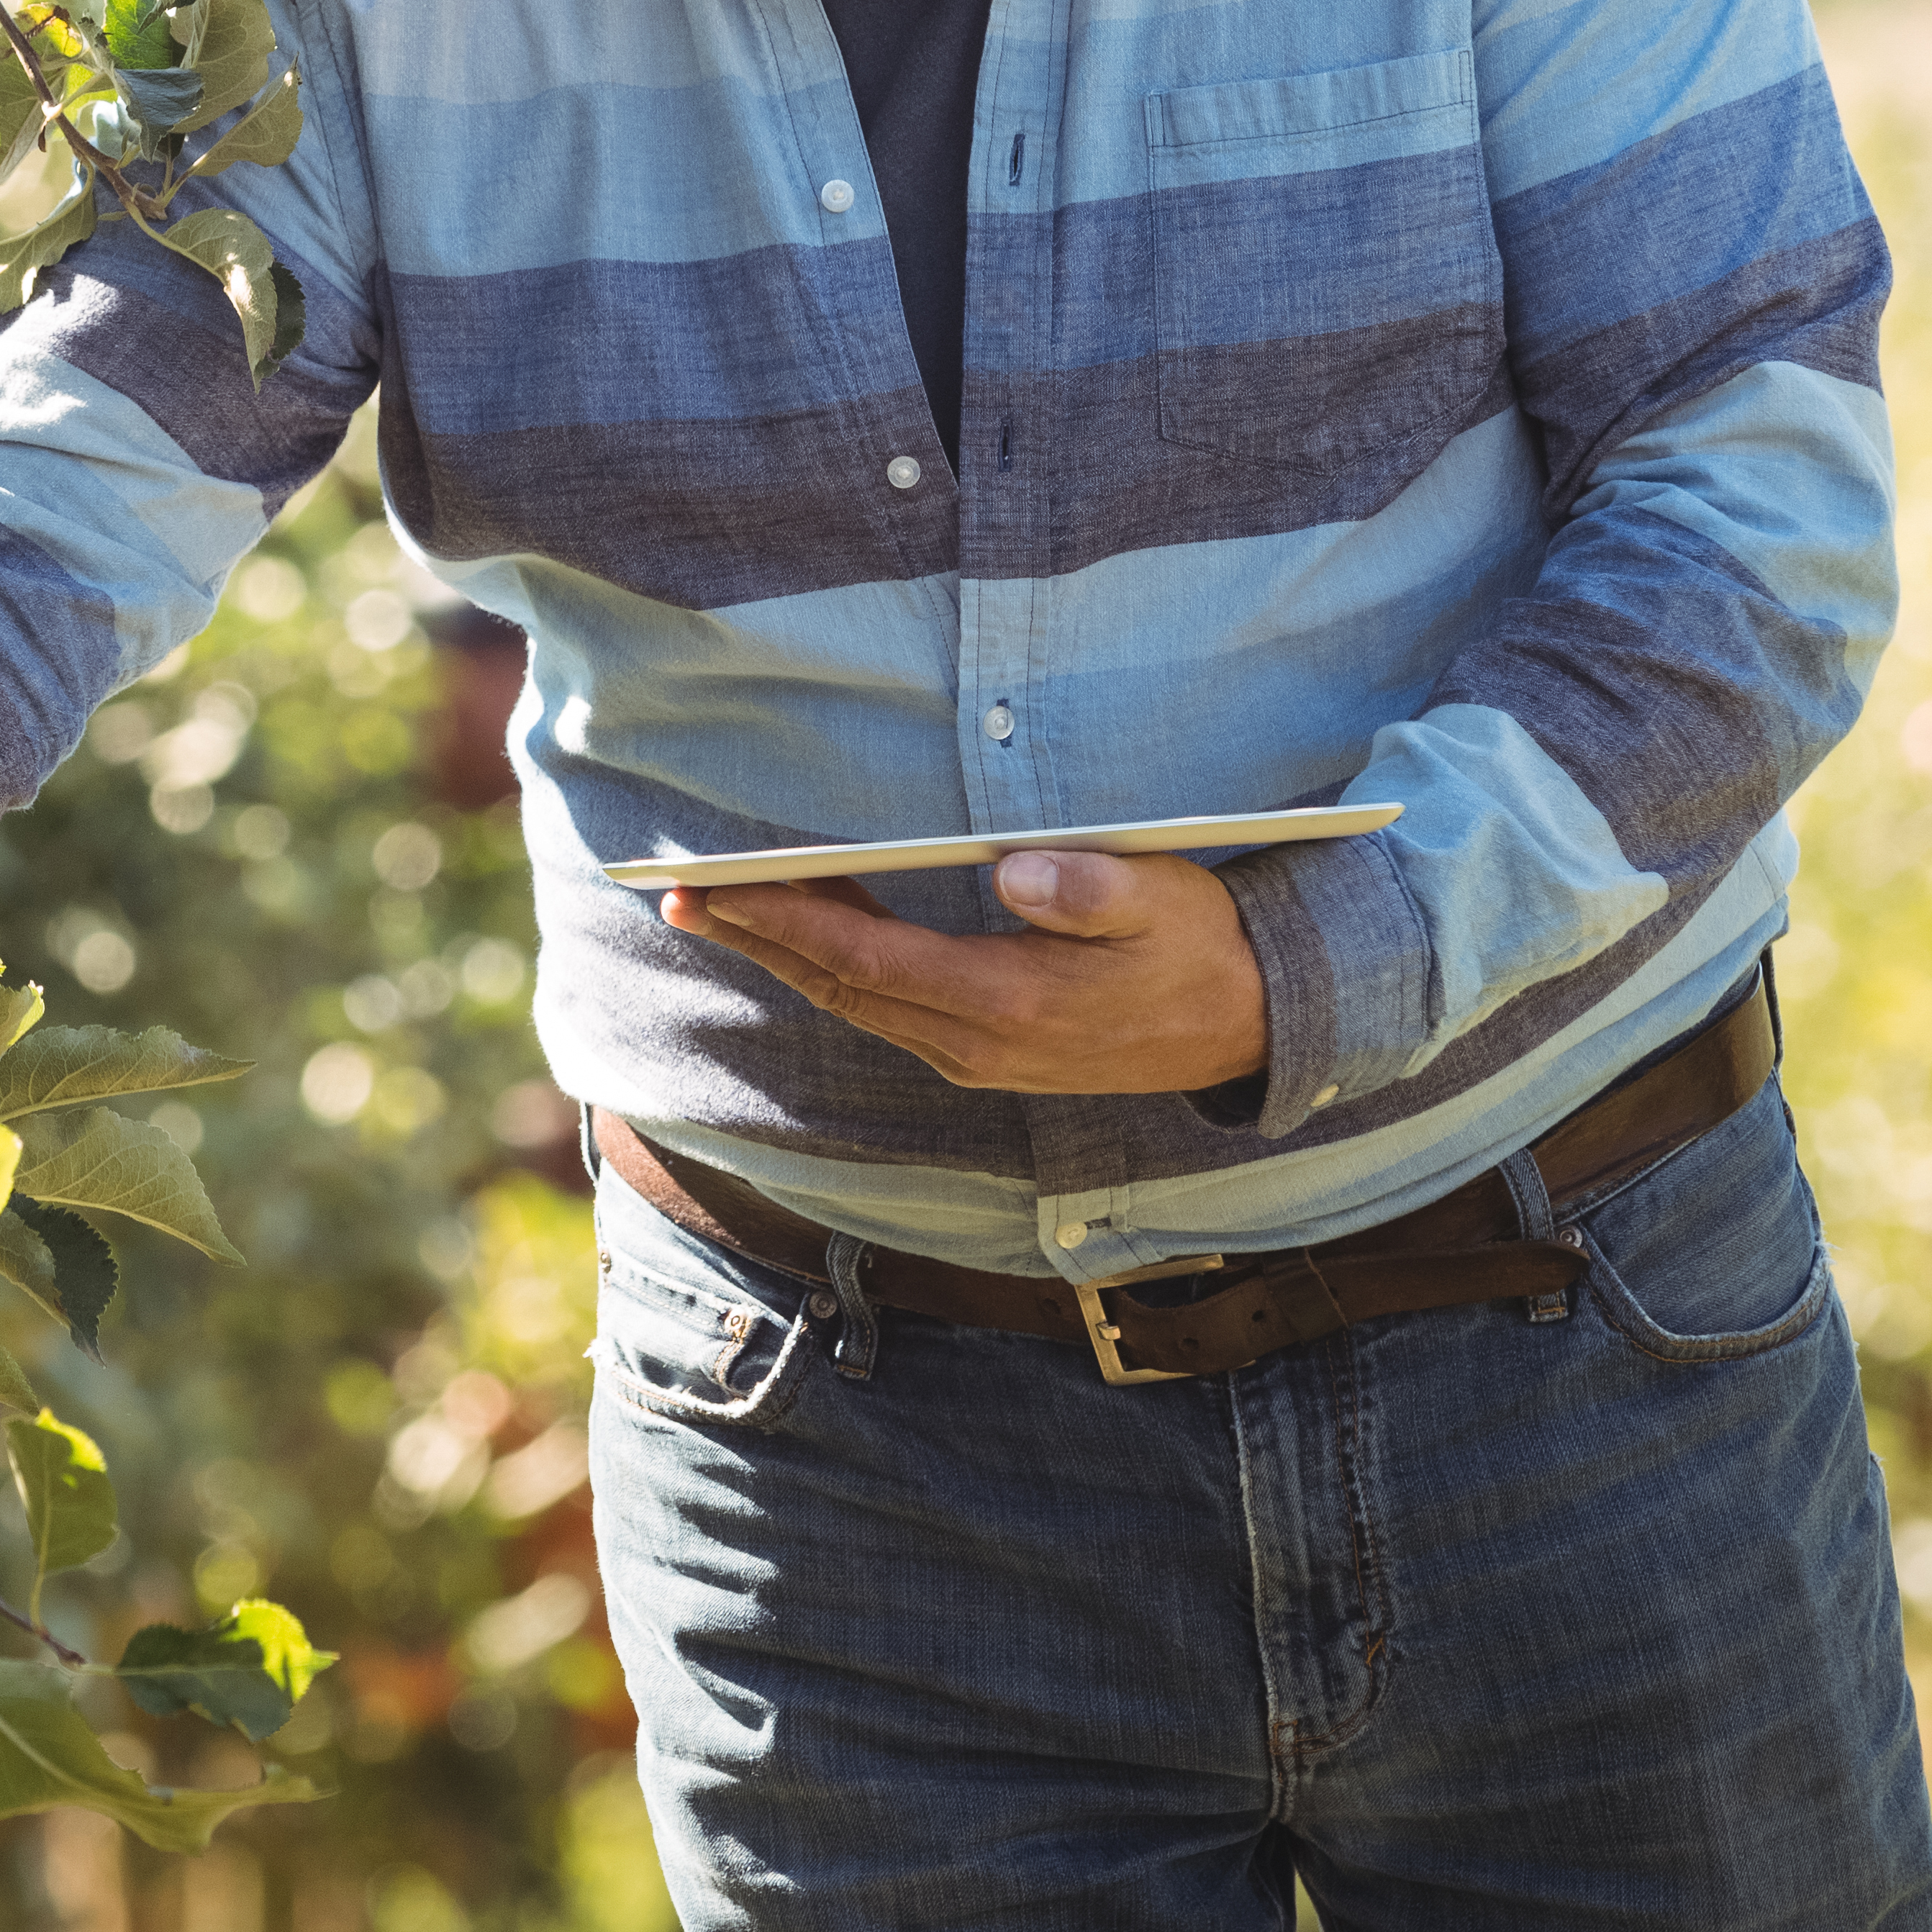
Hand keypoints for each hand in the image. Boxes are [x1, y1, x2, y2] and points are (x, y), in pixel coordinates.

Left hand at [661, 849, 1267, 1095]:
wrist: (1252, 1026)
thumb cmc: (1201, 948)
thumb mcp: (1163, 901)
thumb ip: (1091, 888)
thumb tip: (1018, 874)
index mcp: (1009, 1000)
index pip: (867, 956)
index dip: (787, 920)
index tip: (717, 889)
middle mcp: (978, 1042)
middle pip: (841, 985)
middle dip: (757, 939)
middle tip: (679, 895)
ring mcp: (979, 1056)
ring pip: (856, 1003)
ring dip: (786, 956)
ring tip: (722, 909)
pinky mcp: (988, 1054)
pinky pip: (886, 1012)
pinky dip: (835, 971)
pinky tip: (811, 937)